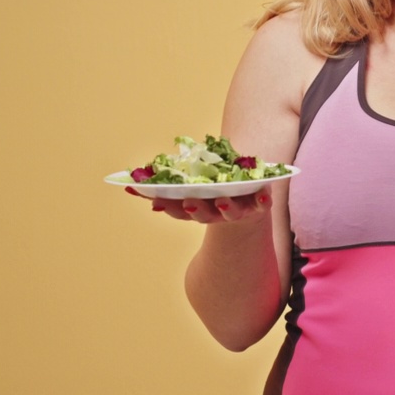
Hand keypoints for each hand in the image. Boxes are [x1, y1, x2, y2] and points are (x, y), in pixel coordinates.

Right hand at [125, 187, 271, 223]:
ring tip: (222, 201)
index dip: (167, 205)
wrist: (248, 209)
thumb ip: (168, 183)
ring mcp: (237, 211)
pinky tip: (264, 194)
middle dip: (195, 208)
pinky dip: (262, 200)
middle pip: (202, 213)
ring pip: (230, 213)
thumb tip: (130, 181)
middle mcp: (214, 212)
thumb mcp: (192, 186)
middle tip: (190, 201)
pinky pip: (261, 205)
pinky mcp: (258, 206)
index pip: (178, 209)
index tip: (157, 200)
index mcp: (196, 207)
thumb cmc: (213, 193)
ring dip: (225, 208)